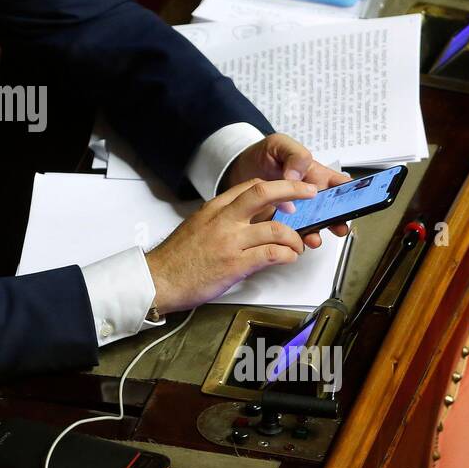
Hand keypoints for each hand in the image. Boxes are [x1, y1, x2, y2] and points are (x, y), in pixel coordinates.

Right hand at [145, 178, 315, 312]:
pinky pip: (271, 254)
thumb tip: (248, 221)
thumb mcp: (197, 228)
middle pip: (264, 193)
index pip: (250, 187)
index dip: (275, 187)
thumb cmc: (176, 259)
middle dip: (293, 190)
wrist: (158, 280)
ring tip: (298, 245)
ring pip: (275, 228)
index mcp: (214, 209)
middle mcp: (223, 221)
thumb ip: (222, 221)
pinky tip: (288, 258)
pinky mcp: (235, 265)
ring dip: (295, 237)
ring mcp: (230, 242)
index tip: (289, 193)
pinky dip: (287, 255)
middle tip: (310, 192)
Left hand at [226, 132, 349, 248]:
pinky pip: (292, 232)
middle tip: (339, 227)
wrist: (239, 168)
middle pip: (331, 209)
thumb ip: (294, 155)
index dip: (352, 193)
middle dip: (338, 220)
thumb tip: (296, 175)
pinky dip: (295, 238)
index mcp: (316, 174)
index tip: (354, 201)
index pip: (340, 184)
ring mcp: (297, 209)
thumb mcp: (279, 144)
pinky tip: (293, 240)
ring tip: (313, 239)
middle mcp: (310, 194)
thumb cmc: (263, 154)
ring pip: (313, 224)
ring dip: (316, 232)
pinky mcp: (282, 221)